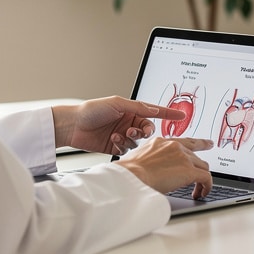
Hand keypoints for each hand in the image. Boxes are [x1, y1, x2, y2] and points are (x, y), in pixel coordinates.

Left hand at [53, 96, 186, 155]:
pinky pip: (128, 149)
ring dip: (132, 138)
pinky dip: (123, 146)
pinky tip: (114, 141)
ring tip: (121, 134)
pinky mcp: (115, 147)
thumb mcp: (117, 104)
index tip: (181, 115)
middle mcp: (128, 122)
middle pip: (148, 129)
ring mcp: (122, 135)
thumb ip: (138, 108)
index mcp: (130, 110)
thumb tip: (155, 110)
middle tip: (137, 130)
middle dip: (145, 131)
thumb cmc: (91, 110)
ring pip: (138, 141)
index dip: (168, 113)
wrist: (72, 126)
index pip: (153, 111)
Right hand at [114, 136, 214, 197]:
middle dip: (198, 168)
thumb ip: (150, 160)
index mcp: (161, 142)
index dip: (199, 143)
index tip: (207, 144)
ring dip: (201, 179)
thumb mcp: (138, 159)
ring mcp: (183, 157)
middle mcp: (174, 145)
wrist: (130, 176)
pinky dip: (206, 186)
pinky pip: (206, 177)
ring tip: (197, 191)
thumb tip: (150, 170)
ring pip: (202, 166)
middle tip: (201, 179)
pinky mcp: (189, 170)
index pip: (184, 142)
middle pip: (195, 156)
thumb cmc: (128, 172)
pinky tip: (202, 193)